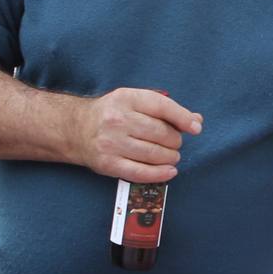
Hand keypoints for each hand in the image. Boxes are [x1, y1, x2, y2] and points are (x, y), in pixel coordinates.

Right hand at [71, 88, 202, 183]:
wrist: (76, 128)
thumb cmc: (113, 114)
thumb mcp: (135, 102)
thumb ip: (165, 109)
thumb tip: (196, 121)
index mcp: (126, 99)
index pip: (162, 107)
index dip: (183, 118)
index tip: (195, 128)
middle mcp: (117, 120)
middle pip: (162, 134)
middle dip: (175, 141)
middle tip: (173, 143)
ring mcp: (111, 143)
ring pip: (155, 154)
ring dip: (170, 157)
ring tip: (171, 156)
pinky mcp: (108, 164)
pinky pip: (141, 173)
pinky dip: (160, 174)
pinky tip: (170, 171)